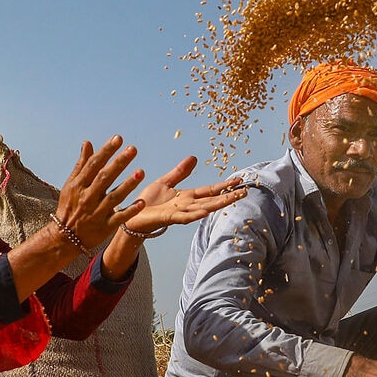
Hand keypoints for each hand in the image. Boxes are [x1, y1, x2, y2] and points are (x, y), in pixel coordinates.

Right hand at [54, 136, 148, 248]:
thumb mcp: (71, 185)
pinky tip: (142, 202)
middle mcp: (88, 197)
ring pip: (114, 197)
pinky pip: (119, 218)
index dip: (106, 151)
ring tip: (141, 171)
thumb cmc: (69, 206)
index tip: (118, 139)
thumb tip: (88, 143)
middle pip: (104, 178)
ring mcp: (97, 212)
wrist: (64, 237)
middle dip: (118, 163)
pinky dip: (130, 211)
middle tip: (132, 149)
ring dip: (128, 184)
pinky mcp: (105, 226)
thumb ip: (82, 164)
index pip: (94, 165)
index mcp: (79, 185)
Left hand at [121, 157, 246, 235]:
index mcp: (186, 196)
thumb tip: (194, 158)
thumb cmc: (148, 202)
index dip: (224, 185)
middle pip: (211, 200)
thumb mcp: (165, 182)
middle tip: (244, 192)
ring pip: (202, 208)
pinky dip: (194, 215)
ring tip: (230, 199)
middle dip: (228, 196)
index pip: (209, 190)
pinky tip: (205, 212)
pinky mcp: (168, 218)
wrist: (132, 216)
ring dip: (216, 205)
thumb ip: (180, 172)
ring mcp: (179, 212)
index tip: (238, 180)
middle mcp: (186, 205)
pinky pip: (183, 217)